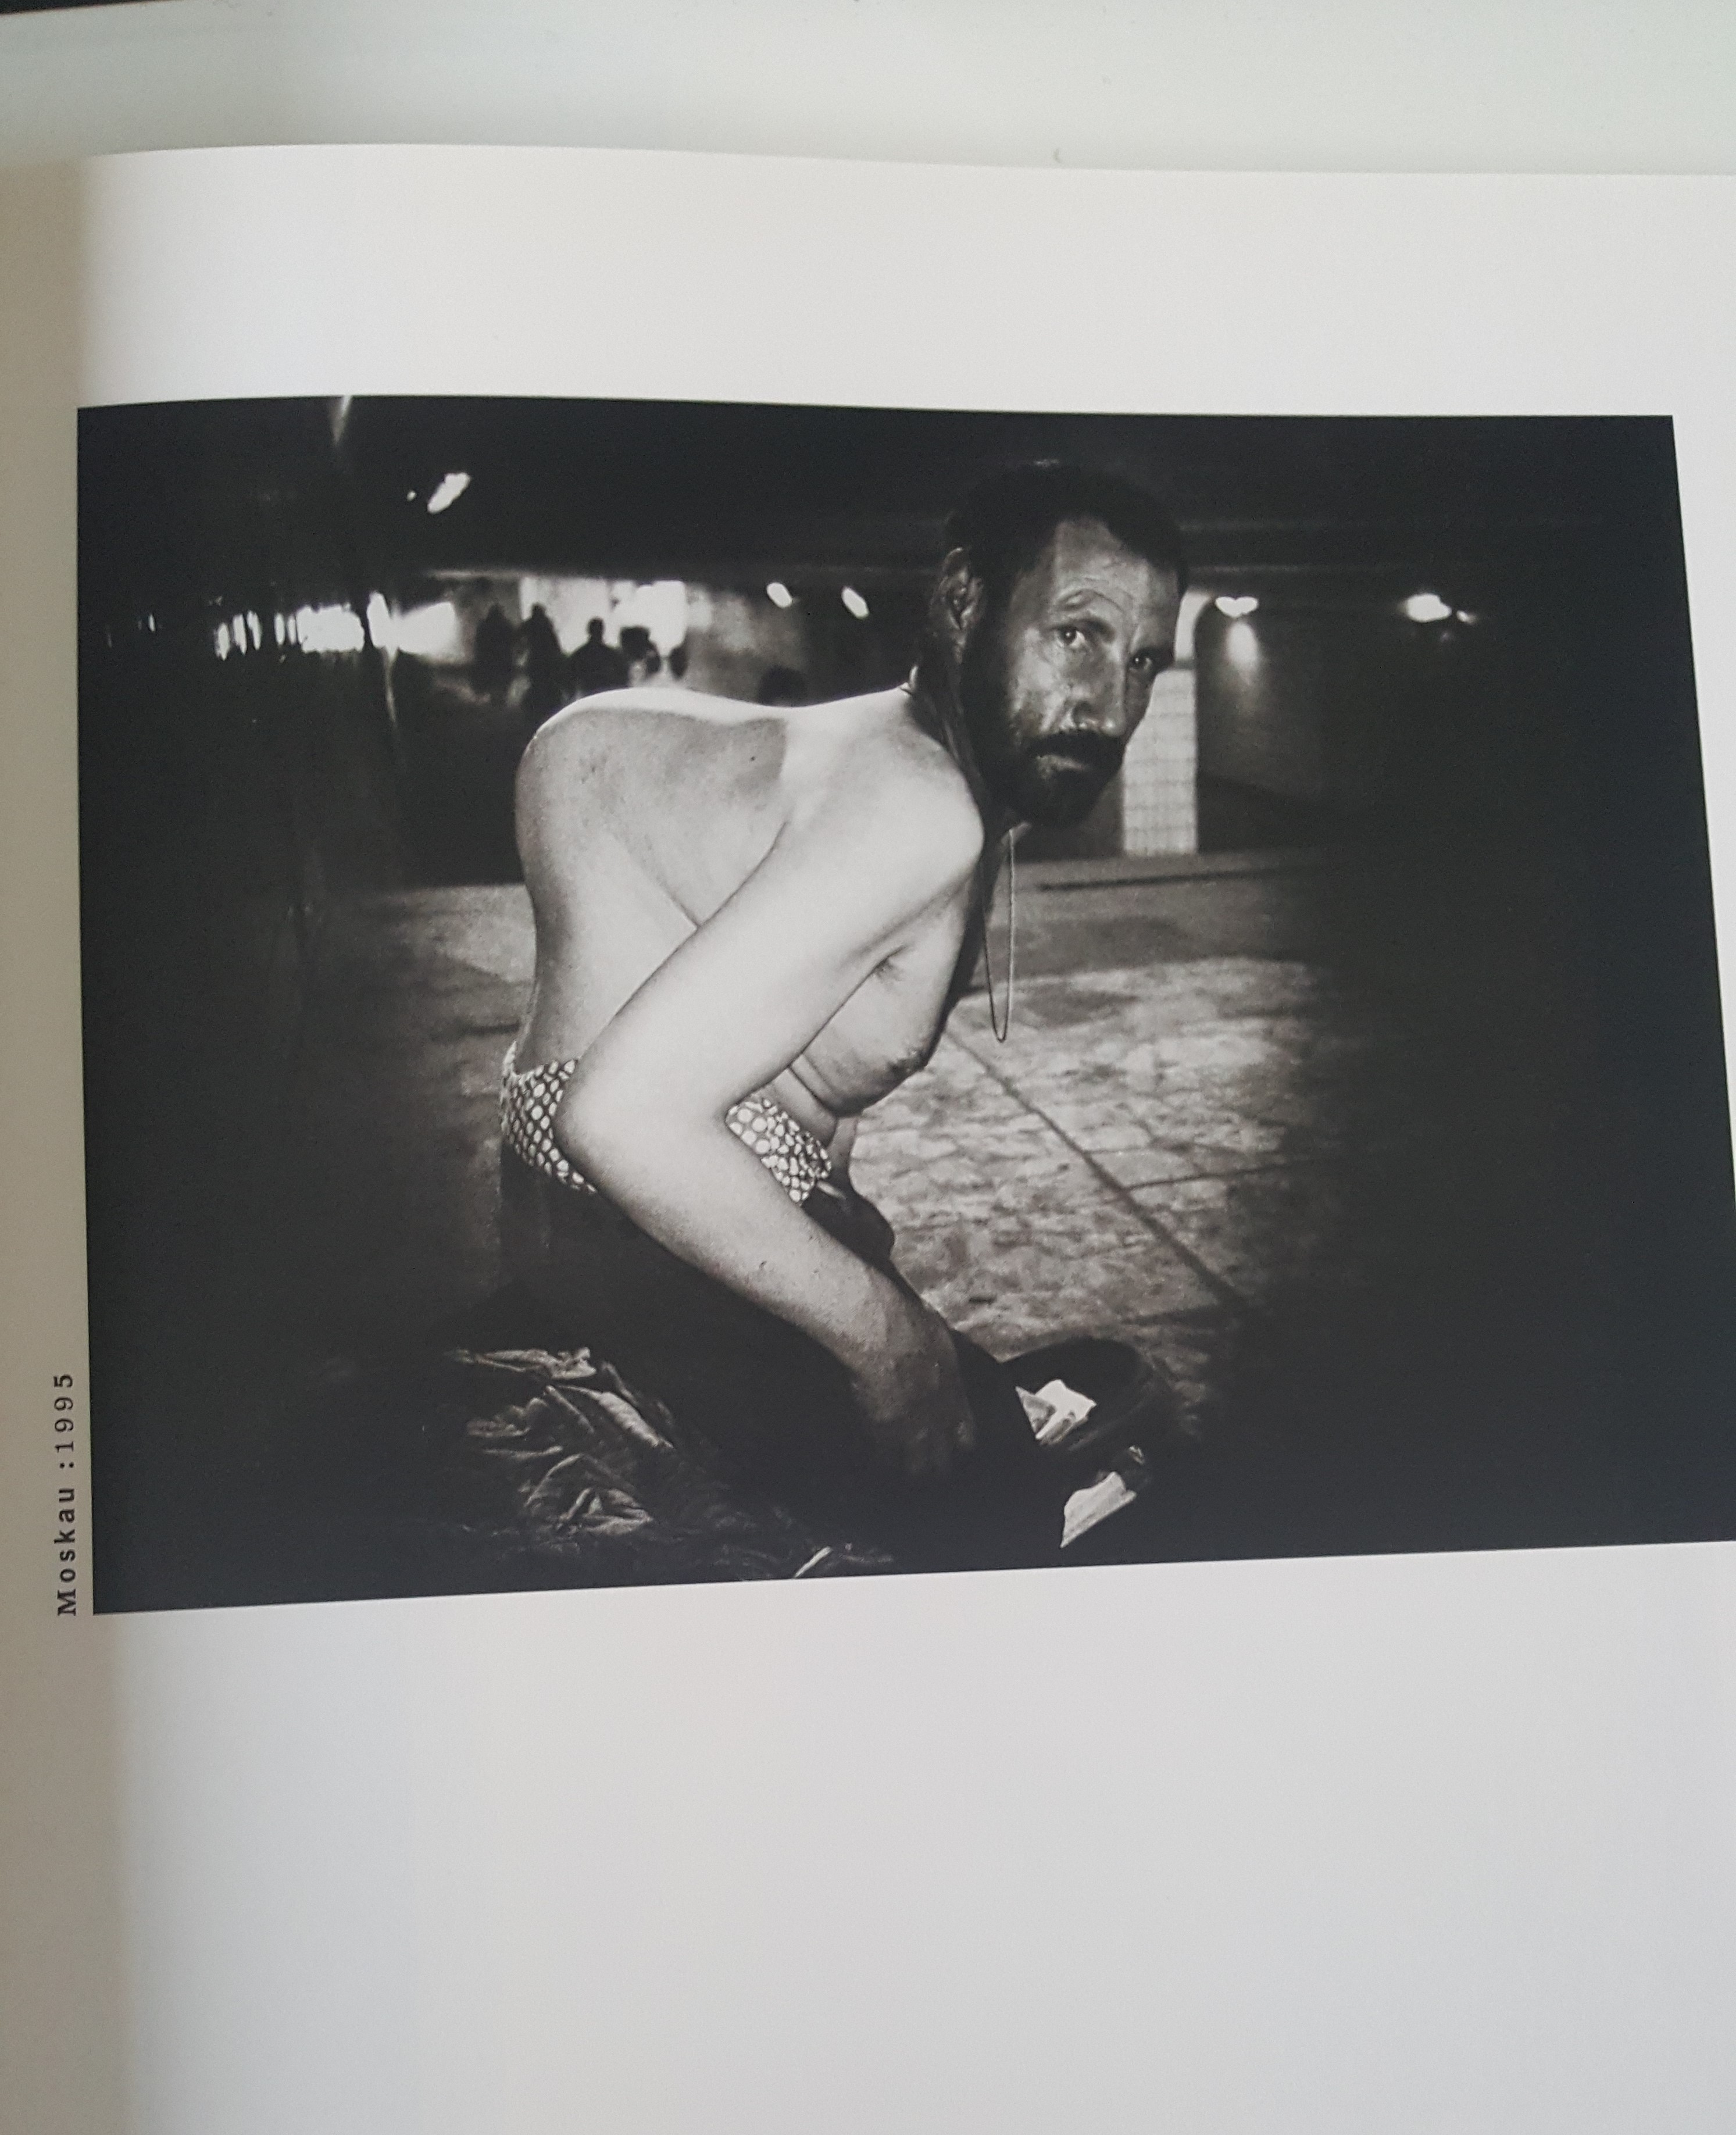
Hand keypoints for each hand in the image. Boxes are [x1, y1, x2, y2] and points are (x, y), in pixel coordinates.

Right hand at [848, 1293, 976, 1481]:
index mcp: (954, 1397)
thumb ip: (942, 1357)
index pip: (966, 1435)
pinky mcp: (881, 1433)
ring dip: (910, 1469)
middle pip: (943, 1460)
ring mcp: (910, 1431)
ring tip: (902, 1471)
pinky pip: (882, 1458)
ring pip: (915, 1469)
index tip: (953, 1444)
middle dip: (937, 1466)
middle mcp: (937, 1420)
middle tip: (929, 1469)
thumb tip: (939, 1351)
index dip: (959, 1443)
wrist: (885, 1336)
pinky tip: (875, 1459)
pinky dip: (880, 1460)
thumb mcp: (940, 1339)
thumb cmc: (914, 1327)